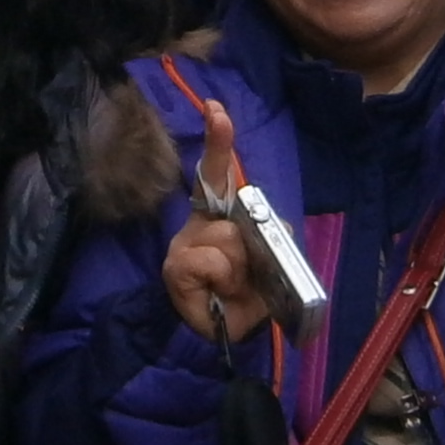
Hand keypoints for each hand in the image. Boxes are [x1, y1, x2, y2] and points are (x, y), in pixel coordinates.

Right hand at [161, 96, 259, 341]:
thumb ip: (269, 236)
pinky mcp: (175, 266)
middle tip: (247, 273)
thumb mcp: (269, 262)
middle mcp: (198, 225)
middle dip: (250, 244)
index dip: (217, 142)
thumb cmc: (247, 296)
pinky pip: (211, 259)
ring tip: (232, 285)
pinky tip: (215, 290)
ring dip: (239, 266)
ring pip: (225, 237)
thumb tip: (259, 229)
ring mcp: (184, 245)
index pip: (217, 175)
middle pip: (233, 213)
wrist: (225, 336)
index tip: (215, 109)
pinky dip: (222, 277)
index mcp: (220, 219)